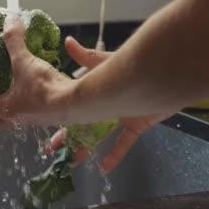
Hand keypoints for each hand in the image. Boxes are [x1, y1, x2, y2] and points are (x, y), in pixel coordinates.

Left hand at [0, 14, 75, 125]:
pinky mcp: (45, 116)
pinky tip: (30, 87)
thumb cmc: (45, 89)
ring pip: (10, 116)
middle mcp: (15, 119)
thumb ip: (14, 41)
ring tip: (6, 87)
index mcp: (3, 109)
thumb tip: (9, 21)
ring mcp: (31, 120)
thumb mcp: (25, 62)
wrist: (74, 104)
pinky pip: (28, 111)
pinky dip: (24, 101)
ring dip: (5, 104)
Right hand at [49, 37, 171, 172]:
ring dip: (86, 147)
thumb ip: (85, 56)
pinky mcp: (135, 124)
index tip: (48, 123)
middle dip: (69, 135)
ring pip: (100, 135)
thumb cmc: (130, 66)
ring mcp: (120, 115)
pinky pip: (124, 142)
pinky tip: (105, 167)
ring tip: (73, 161)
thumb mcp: (102, 63)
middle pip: (83, 123)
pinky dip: (115, 155)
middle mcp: (106, 103)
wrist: (161, 76)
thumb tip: (68, 42)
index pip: (74, 102)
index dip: (61, 113)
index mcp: (96, 88)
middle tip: (54, 149)